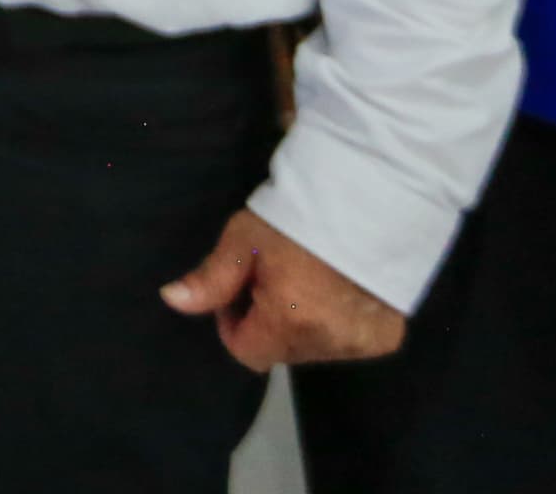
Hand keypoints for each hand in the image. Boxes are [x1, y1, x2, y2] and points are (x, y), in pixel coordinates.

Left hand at [160, 210, 403, 369]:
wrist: (368, 202)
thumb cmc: (295, 218)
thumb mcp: (243, 242)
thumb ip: (210, 279)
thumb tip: (171, 299)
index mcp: (291, 322)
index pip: (247, 353)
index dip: (233, 324)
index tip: (239, 291)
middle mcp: (330, 342)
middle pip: (280, 352)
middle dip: (267, 323)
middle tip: (273, 279)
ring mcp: (362, 343)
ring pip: (312, 350)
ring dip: (302, 325)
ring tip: (306, 281)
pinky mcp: (385, 337)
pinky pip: (346, 344)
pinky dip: (336, 325)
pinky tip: (336, 290)